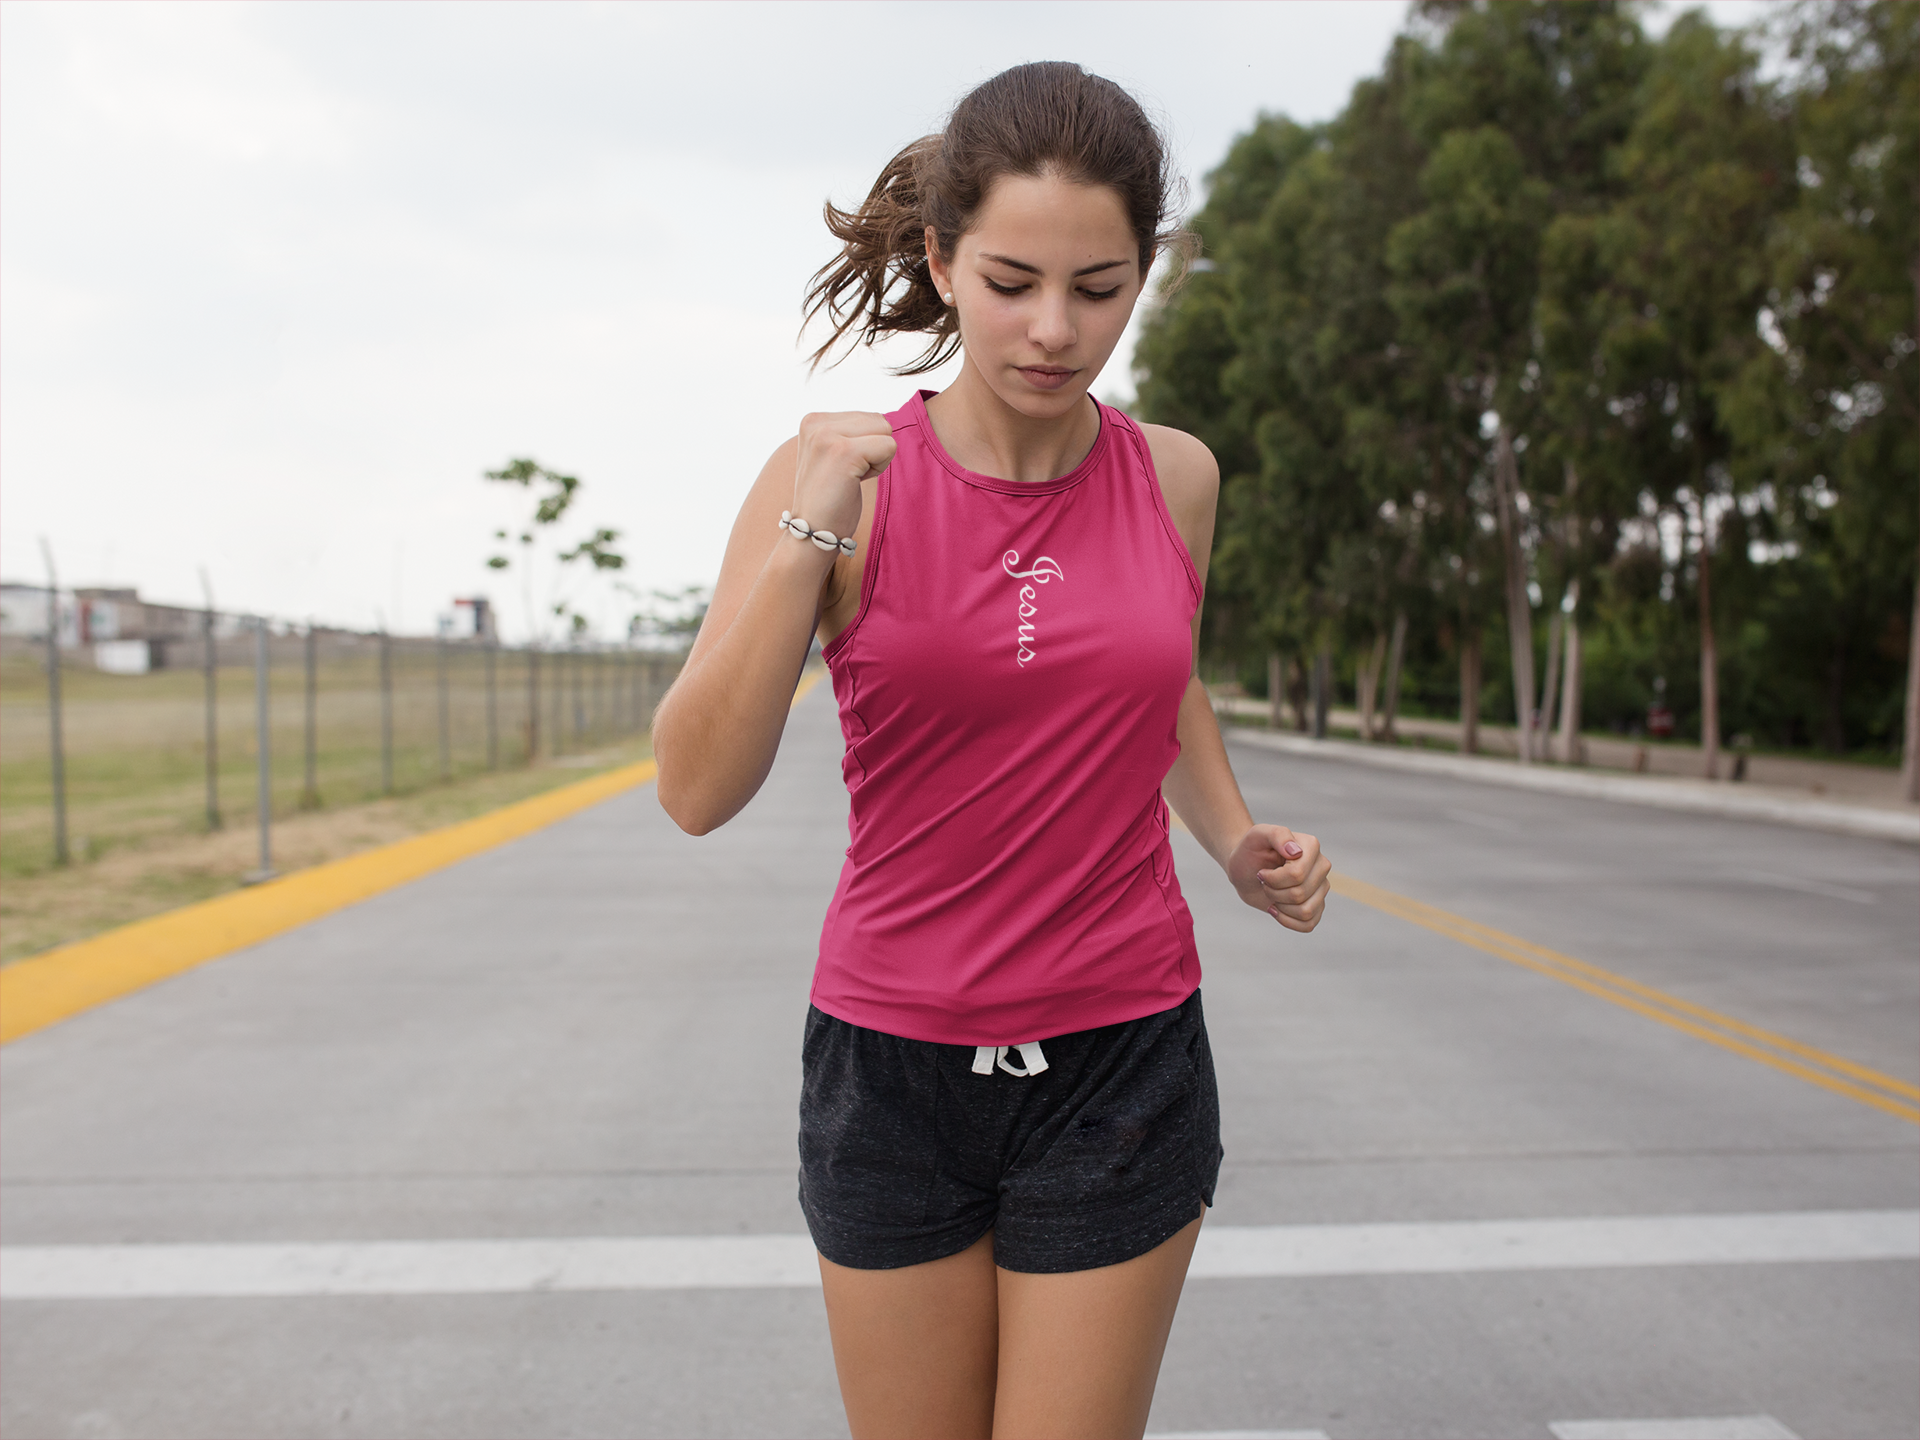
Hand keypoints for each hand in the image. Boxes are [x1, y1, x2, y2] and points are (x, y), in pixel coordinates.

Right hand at [792, 412, 896, 551]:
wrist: (811, 532)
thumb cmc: (828, 499)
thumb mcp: (833, 454)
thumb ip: (850, 433)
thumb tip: (886, 421)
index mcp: (813, 420)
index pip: (868, 416)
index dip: (865, 446)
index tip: (841, 468)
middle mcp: (816, 423)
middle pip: (879, 420)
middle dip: (873, 450)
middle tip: (846, 475)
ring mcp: (827, 436)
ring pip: (886, 431)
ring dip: (876, 459)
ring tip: (849, 478)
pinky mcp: (844, 452)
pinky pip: (889, 447)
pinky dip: (878, 469)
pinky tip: (854, 483)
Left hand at [1226, 824, 1330, 932]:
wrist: (1245, 869)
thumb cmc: (1251, 850)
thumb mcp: (1257, 835)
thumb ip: (1277, 835)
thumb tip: (1296, 852)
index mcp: (1311, 846)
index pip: (1297, 874)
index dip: (1273, 879)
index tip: (1262, 871)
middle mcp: (1321, 866)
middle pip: (1300, 894)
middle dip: (1274, 892)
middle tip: (1265, 882)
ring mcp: (1321, 887)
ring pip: (1306, 911)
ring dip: (1280, 907)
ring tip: (1272, 893)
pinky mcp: (1316, 906)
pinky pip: (1309, 924)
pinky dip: (1287, 921)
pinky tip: (1276, 909)